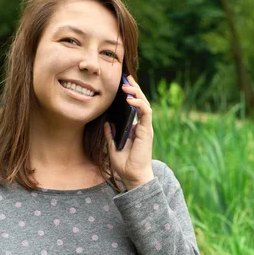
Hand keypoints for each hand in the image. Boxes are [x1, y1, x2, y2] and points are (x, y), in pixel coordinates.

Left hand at [104, 75, 153, 189]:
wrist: (133, 176)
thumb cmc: (125, 165)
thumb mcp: (113, 147)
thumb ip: (110, 135)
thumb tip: (106, 123)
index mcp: (135, 127)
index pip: (134, 107)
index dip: (129, 94)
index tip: (122, 84)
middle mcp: (142, 125)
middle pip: (140, 102)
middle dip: (134, 89)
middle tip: (126, 78)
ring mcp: (145, 127)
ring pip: (144, 104)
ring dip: (136, 93)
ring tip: (126, 86)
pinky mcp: (146, 130)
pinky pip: (146, 113)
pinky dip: (139, 104)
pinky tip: (129, 100)